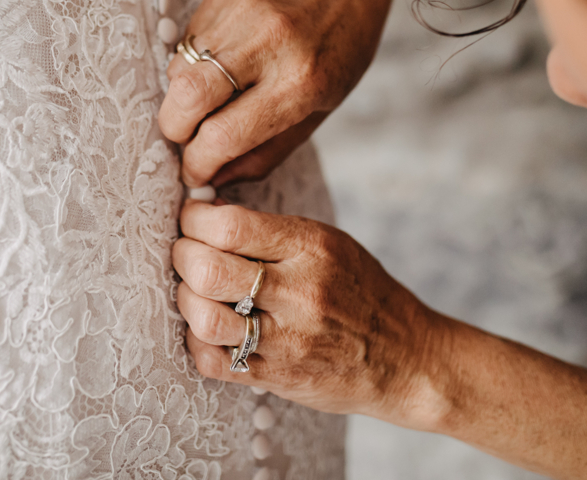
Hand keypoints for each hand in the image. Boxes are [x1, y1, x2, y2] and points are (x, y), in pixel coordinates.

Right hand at [157, 0, 393, 186]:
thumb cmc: (339, 51)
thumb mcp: (320, 110)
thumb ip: (266, 152)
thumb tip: (214, 180)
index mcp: (300, 83)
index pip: (225, 135)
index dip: (199, 164)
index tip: (195, 174)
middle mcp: (269, 44)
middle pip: (188, 97)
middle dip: (174, 131)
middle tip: (185, 141)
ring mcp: (242, 13)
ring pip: (180, 70)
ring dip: (182, 98)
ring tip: (209, 101)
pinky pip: (187, 42)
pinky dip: (192, 66)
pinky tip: (218, 66)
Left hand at [172, 199, 451, 427]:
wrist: (405, 358)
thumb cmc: (361, 292)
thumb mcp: (331, 244)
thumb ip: (273, 230)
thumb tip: (206, 211)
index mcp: (312, 248)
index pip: (230, 225)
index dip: (194, 218)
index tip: (191, 218)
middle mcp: (299, 292)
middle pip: (208, 268)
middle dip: (181, 254)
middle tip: (184, 252)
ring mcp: (287, 339)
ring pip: (204, 317)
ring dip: (186, 299)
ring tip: (193, 290)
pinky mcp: (277, 376)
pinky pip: (213, 361)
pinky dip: (196, 342)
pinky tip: (206, 328)